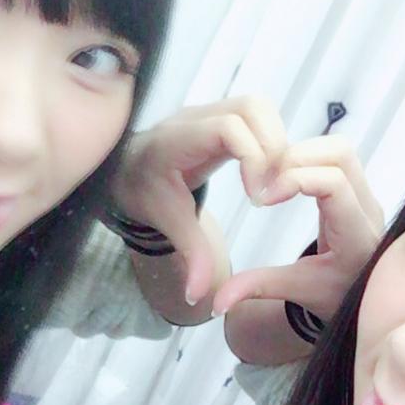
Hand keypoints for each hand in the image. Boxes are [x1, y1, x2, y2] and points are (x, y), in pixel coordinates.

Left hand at [110, 97, 287, 304]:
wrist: (127, 170)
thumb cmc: (144, 192)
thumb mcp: (165, 223)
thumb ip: (189, 256)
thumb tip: (198, 297)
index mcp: (178, 141)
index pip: (228, 129)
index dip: (253, 158)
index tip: (257, 198)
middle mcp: (196, 117)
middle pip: (252, 108)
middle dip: (274, 147)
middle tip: (274, 188)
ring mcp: (210, 111)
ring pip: (259, 106)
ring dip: (277, 141)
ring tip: (273, 180)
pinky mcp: (221, 115)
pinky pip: (257, 115)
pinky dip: (270, 139)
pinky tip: (265, 172)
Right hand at [212, 136, 384, 319]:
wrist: (360, 297)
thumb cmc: (334, 294)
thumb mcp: (296, 289)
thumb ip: (257, 288)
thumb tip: (217, 303)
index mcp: (357, 235)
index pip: (334, 183)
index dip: (295, 180)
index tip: (265, 200)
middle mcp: (368, 209)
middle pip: (340, 153)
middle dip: (297, 157)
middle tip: (267, 180)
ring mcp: (365, 195)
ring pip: (340, 148)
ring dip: (302, 153)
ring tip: (273, 177)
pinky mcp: (358, 189)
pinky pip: (336, 157)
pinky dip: (307, 158)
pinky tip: (284, 179)